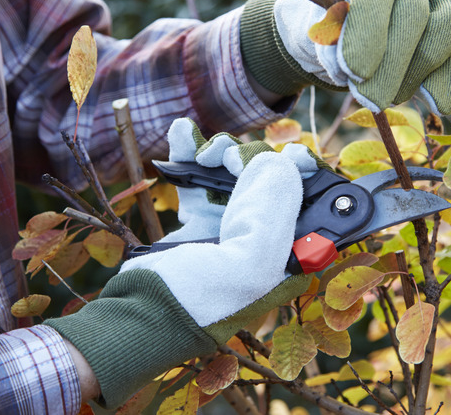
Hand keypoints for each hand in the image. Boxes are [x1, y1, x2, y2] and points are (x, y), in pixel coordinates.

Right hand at [47, 120, 321, 407]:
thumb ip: (274, 209)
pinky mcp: (197, 226)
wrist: (142, 316)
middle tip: (230, 158)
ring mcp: (228, 233)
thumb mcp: (253, 263)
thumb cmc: (201, 302)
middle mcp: (262, 243)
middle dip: (253, 158)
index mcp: (287, 258)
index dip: (304, 174)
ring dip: (219, 153)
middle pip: (269, 183)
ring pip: (234, 177)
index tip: (292, 154)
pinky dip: (190, 154)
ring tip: (203, 152)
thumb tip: (277, 160)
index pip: (308, 205)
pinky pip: (200, 182)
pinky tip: (182, 133)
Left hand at [240, 0, 450, 113]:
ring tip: (392, 97)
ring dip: (419, 73)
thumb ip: (332, 46)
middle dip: (391, 65)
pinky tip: (430, 100)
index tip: (354, 72)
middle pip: (414, 13)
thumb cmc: (336, 36)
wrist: (355, 43)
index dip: (366, 30)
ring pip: (448, 28)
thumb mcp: (321, 37)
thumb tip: (350, 70)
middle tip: (370, 101)